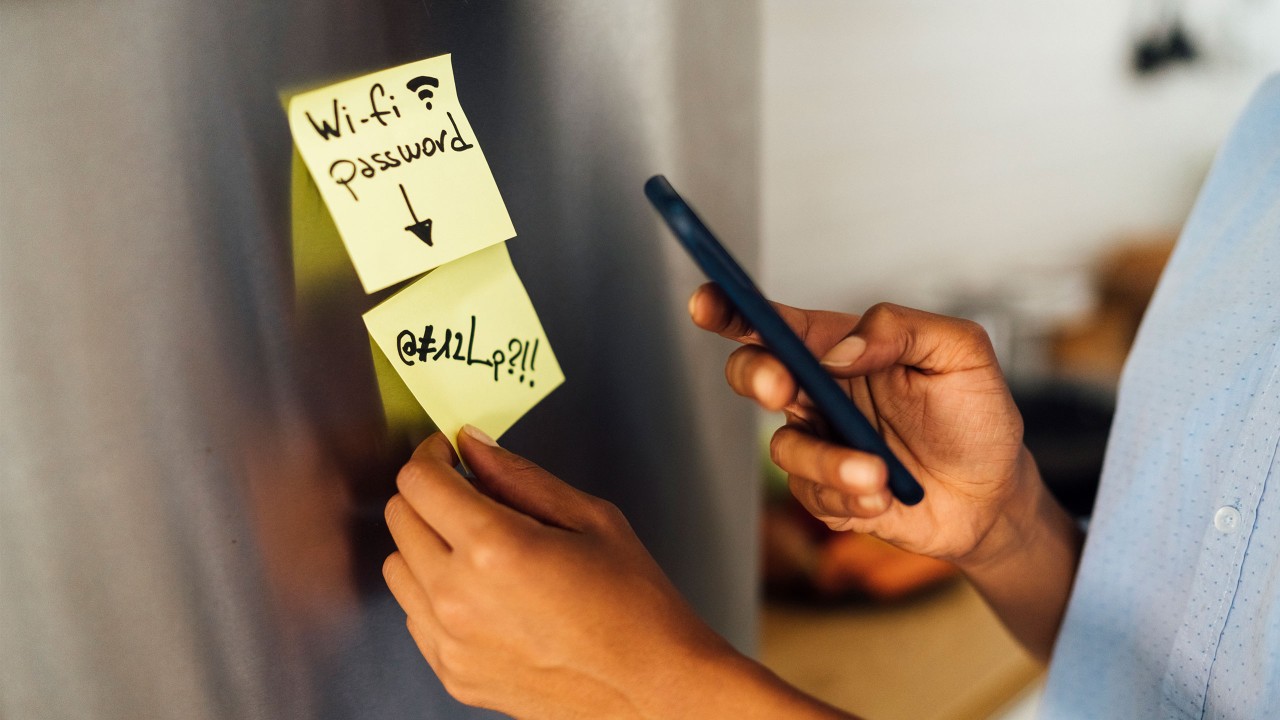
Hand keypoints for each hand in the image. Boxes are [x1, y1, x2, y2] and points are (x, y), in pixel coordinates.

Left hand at [383, 428, 851, 718]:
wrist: (650, 690)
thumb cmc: (634, 607)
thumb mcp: (591, 519)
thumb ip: (521, 477)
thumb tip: (475, 446)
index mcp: (494, 548)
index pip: (420, 481)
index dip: (432, 455)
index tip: (448, 452)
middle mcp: (458, 596)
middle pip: (399, 518)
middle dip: (427, 493)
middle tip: (464, 490)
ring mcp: (450, 641)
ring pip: (398, 566)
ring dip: (424, 542)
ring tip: (474, 543)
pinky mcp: (452, 673)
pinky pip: (414, 615)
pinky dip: (433, 591)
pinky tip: (479, 588)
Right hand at [690, 284, 1037, 564]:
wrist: (995, 496)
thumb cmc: (976, 415)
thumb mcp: (960, 352)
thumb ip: (901, 329)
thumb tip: (842, 350)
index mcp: (839, 347)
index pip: (775, 322)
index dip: (731, 309)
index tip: (706, 303)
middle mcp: (818, 392)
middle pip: (752, 373)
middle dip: (757, 377)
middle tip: (785, 389)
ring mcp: (818, 443)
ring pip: (785, 446)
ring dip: (828, 460)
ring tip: (879, 472)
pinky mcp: (825, 492)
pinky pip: (812, 493)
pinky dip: (850, 494)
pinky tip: (886, 495)